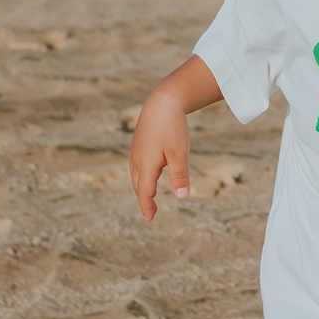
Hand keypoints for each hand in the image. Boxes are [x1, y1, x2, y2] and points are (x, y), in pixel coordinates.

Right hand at [129, 56, 221, 221]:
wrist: (163, 100)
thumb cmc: (172, 127)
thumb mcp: (180, 153)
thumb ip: (180, 176)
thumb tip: (182, 197)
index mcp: (146, 165)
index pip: (144, 192)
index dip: (147, 206)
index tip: (150, 218)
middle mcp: (138, 159)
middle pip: (138, 185)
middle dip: (144, 199)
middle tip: (151, 212)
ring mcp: (137, 150)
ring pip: (136, 174)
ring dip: (141, 186)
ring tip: (149, 195)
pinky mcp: (139, 141)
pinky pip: (137, 164)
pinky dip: (141, 174)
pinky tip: (148, 172)